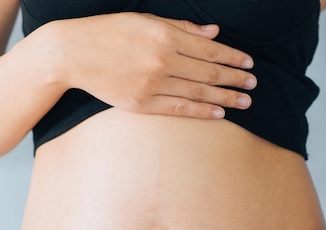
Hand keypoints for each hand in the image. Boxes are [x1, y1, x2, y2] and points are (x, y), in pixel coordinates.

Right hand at [39, 13, 256, 118]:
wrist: (71, 54)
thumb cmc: (108, 32)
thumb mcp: (145, 19)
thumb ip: (181, 27)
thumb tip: (214, 32)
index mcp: (163, 35)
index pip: (208, 49)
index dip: (232, 57)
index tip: (249, 62)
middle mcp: (161, 60)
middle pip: (208, 73)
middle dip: (235, 78)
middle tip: (254, 83)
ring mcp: (152, 84)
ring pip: (198, 93)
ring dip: (226, 97)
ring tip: (245, 101)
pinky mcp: (141, 104)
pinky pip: (178, 109)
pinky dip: (201, 112)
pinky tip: (219, 113)